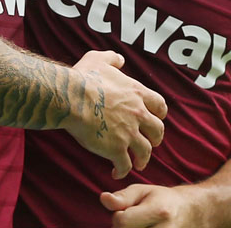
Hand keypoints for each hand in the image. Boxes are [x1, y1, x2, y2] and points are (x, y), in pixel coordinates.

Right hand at [67, 51, 166, 179]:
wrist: (71, 98)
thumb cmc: (82, 77)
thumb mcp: (98, 59)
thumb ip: (112, 58)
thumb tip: (120, 59)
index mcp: (137, 93)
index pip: (160, 106)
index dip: (159, 114)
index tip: (156, 119)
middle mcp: (138, 113)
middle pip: (158, 130)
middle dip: (155, 138)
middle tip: (150, 143)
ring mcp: (129, 132)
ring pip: (145, 151)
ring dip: (143, 159)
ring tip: (138, 164)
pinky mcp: (116, 149)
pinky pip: (125, 165)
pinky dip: (123, 171)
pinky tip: (116, 173)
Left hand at [101, 184, 204, 227]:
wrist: (187, 212)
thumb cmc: (160, 200)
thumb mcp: (142, 191)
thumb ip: (122, 197)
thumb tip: (104, 198)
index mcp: (159, 211)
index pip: (122, 221)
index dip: (118, 216)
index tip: (127, 211)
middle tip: (136, 221)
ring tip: (140, 226)